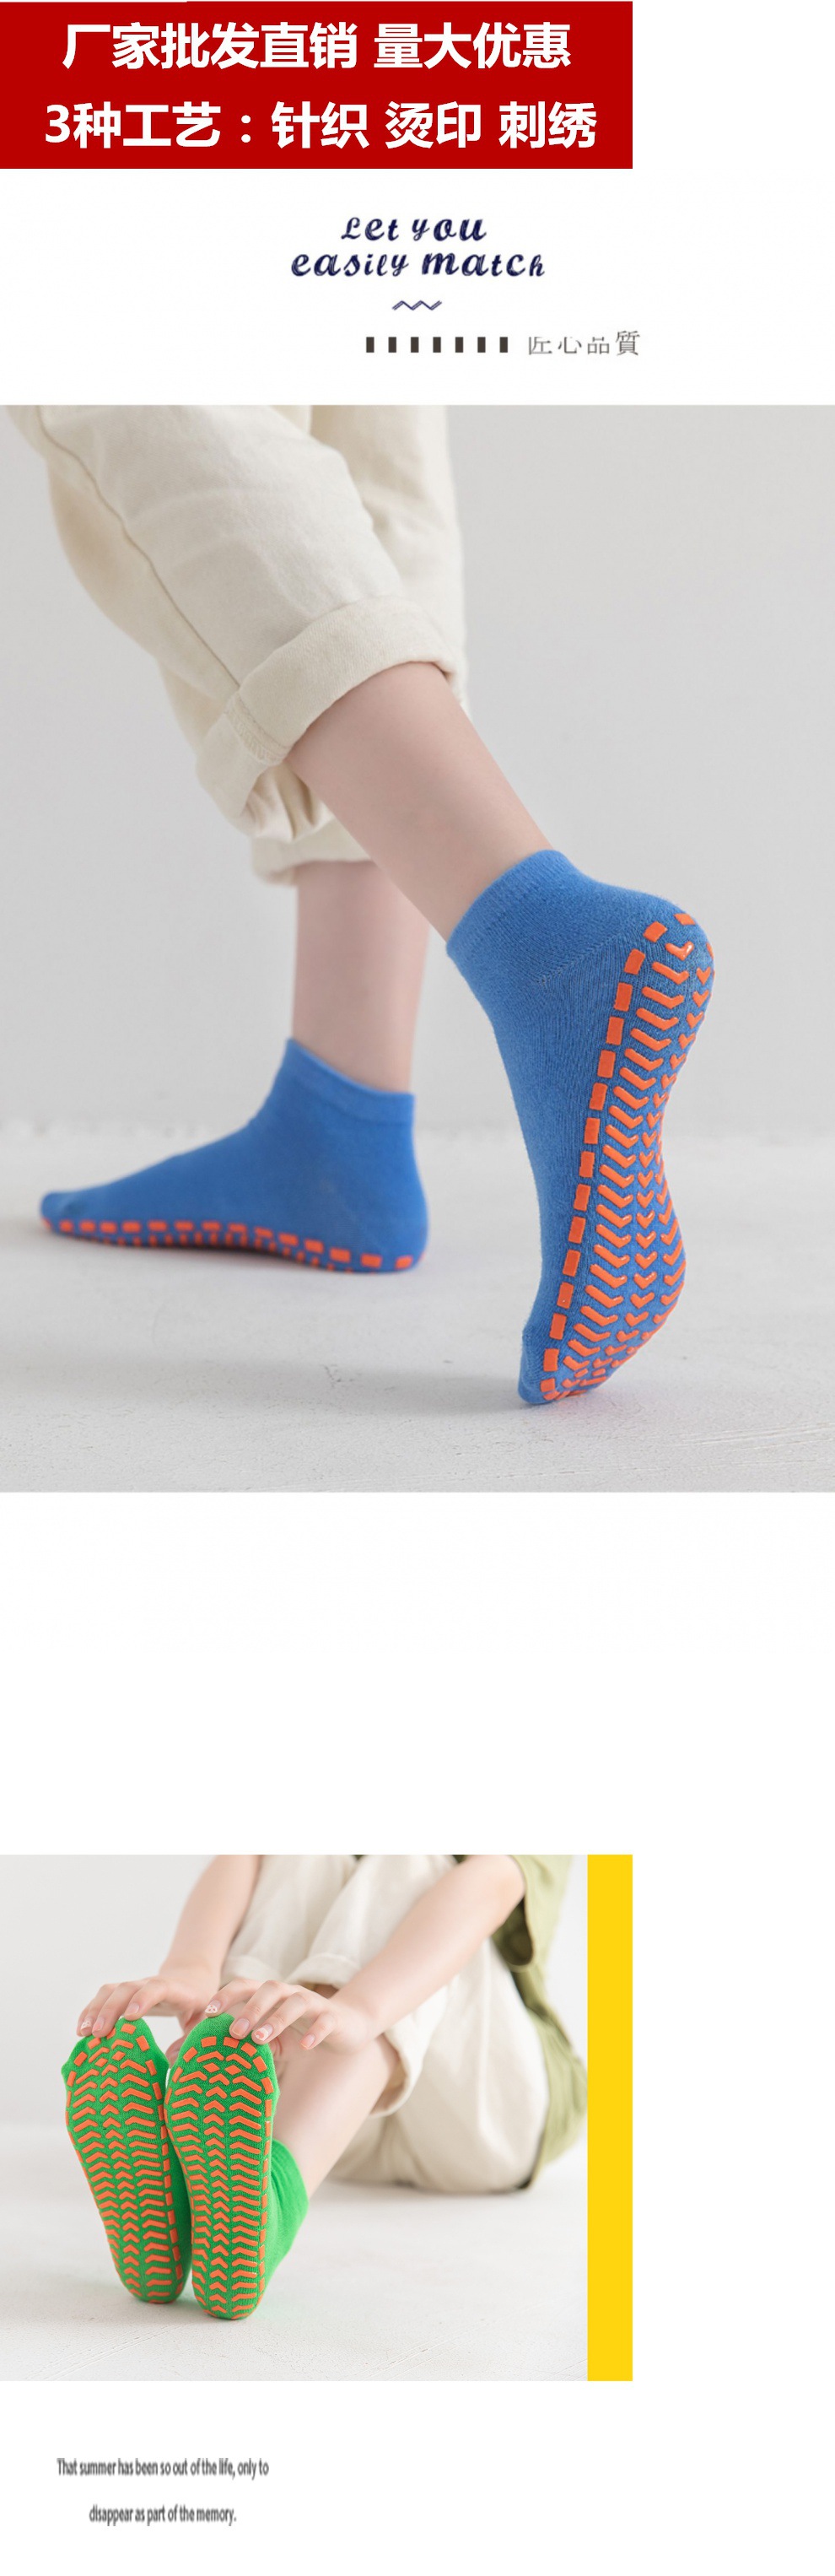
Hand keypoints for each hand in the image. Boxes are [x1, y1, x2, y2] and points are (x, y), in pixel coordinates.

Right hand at [76, 1964, 216, 2040]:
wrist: (191, 1978)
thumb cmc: (200, 2003)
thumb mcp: (205, 2019)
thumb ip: (194, 2037)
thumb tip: (174, 2061)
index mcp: (174, 1989)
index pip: (157, 1988)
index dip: (143, 1999)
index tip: (130, 2017)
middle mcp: (150, 1983)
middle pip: (127, 1988)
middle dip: (110, 2009)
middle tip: (98, 2034)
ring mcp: (135, 1986)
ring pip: (111, 1990)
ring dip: (95, 2009)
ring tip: (83, 2033)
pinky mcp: (124, 1993)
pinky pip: (103, 1997)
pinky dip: (90, 2010)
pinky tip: (81, 2029)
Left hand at [203, 1978, 376, 2054]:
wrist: (346, 2025)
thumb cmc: (298, 2032)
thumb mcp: (269, 2040)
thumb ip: (242, 2045)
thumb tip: (199, 2057)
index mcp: (270, 1996)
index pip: (245, 1986)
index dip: (226, 1996)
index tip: (207, 2013)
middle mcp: (290, 1993)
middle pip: (269, 1989)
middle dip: (249, 2008)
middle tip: (233, 2031)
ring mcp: (313, 2004)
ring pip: (295, 2002)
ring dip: (276, 2019)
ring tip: (260, 2039)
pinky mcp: (333, 2018)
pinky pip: (324, 2021)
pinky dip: (314, 2032)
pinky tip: (305, 2047)